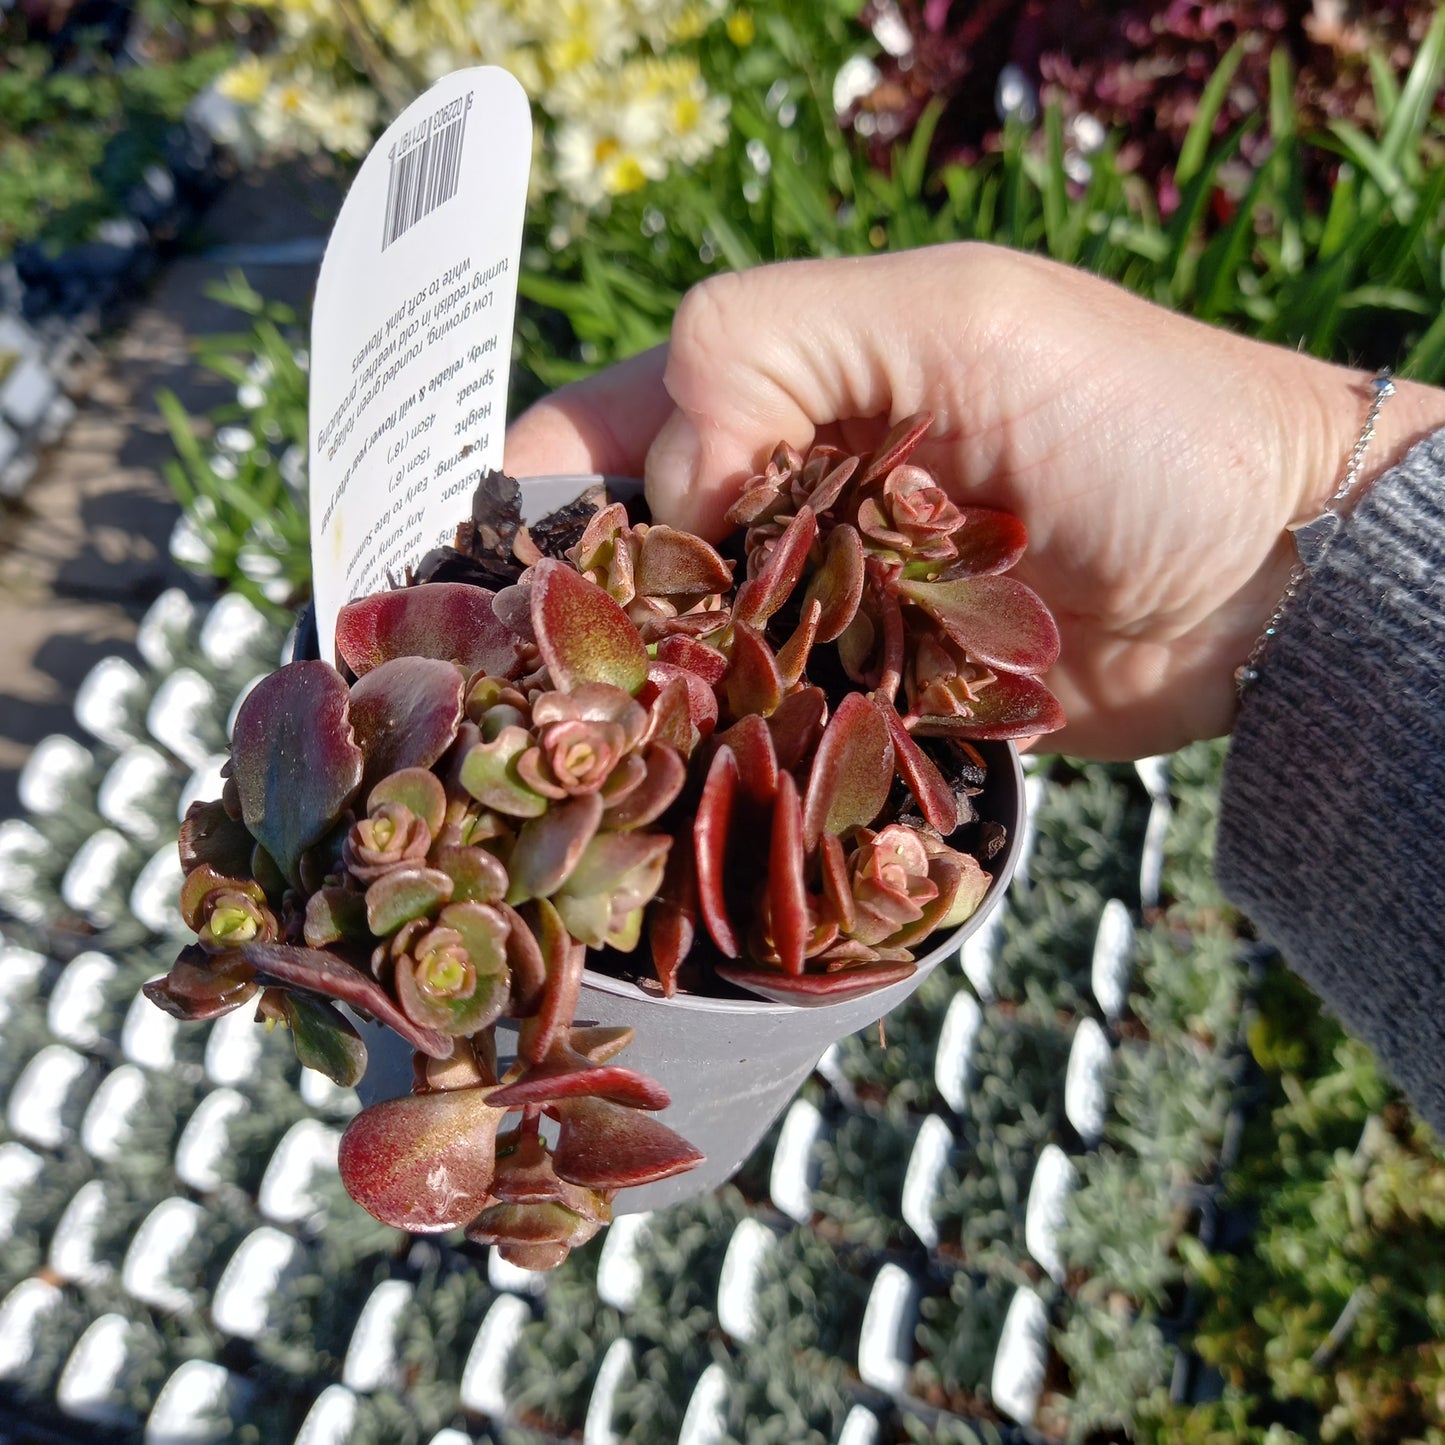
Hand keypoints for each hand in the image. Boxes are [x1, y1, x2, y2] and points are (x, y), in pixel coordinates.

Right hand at [506, 243, 1444, 757]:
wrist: (1273, 579)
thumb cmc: (1138, 422)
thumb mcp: (953, 321)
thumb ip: (770, 348)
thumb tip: (665, 490)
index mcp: (780, 384)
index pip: (603, 428)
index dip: (535, 497)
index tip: (486, 585)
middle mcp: (783, 494)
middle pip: (629, 558)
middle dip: (575, 621)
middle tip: (533, 699)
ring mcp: (820, 603)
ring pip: (685, 652)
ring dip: (644, 698)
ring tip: (592, 759)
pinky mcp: (862, 694)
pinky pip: (763, 722)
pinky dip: (721, 750)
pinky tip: (682, 787)